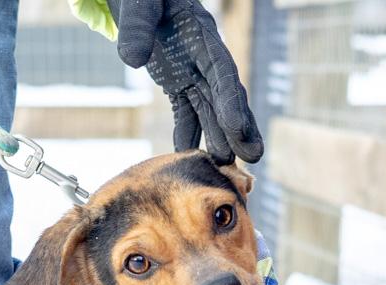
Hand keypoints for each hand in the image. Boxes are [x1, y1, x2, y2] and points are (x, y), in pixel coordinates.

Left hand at [107, 0, 262, 164]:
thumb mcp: (140, 4)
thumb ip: (137, 27)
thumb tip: (133, 58)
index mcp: (201, 34)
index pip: (222, 71)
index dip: (231, 101)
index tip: (236, 129)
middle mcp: (203, 56)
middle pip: (226, 96)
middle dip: (239, 127)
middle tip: (252, 157)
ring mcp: (192, 71)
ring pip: (211, 109)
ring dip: (220, 138)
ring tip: (227, 167)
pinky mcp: (178, 82)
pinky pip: (186, 112)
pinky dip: (188, 136)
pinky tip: (190, 159)